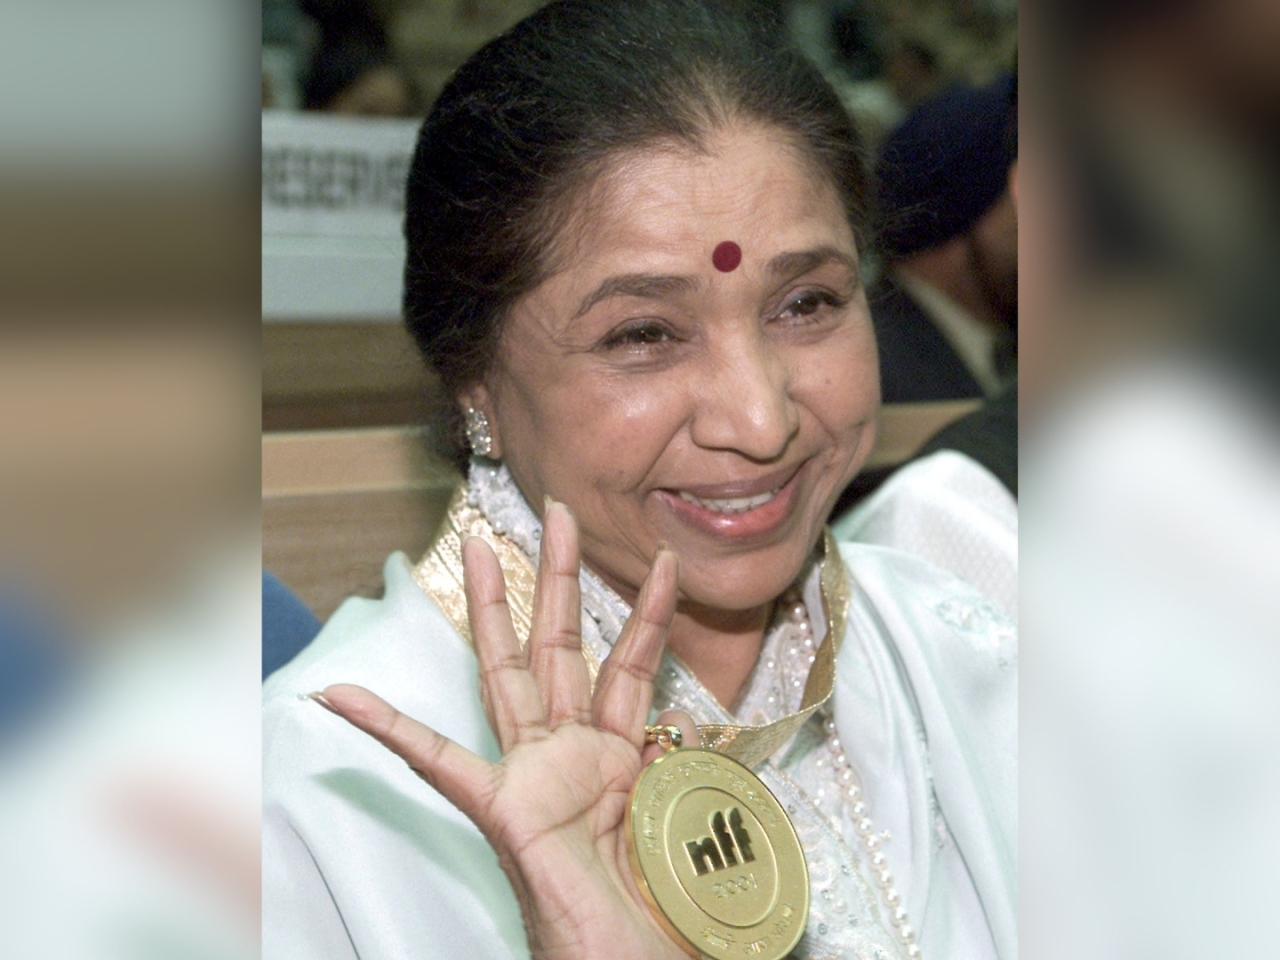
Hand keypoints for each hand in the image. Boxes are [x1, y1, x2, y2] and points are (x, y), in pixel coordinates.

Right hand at [319, 501, 697, 959]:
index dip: (647, 615)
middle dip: (560, 576)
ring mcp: (536, 779)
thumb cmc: (654, 920)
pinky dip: (391, 729)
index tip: (663, 565)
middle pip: (563, 646)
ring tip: (478, 546)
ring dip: (496, 607)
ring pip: (512, 673)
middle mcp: (573, 757)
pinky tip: (343, 697)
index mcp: (622, 760)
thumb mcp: (687, 827)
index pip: (630, 669)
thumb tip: (680, 715)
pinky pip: (440, 763)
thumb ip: (682, 768)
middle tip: (558, 512)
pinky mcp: (502, 812)